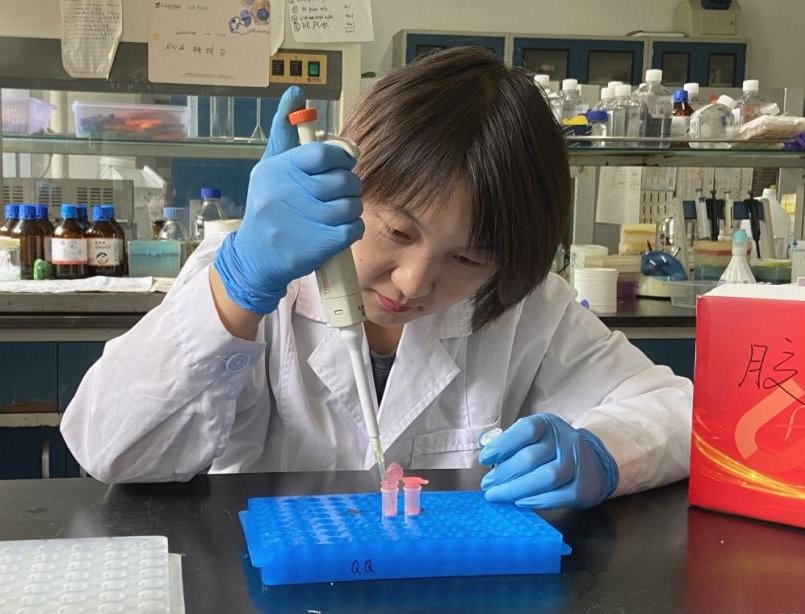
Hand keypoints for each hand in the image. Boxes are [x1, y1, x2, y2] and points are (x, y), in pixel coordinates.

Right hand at [214, 86, 363, 313]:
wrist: (256, 256)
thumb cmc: (268, 206)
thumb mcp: (269, 167)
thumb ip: (285, 131)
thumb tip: (296, 92)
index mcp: (280, 169)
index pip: (323, 153)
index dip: (339, 160)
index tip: (336, 167)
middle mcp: (289, 193)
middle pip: (344, 181)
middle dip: (348, 187)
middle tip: (339, 193)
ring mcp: (306, 220)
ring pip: (352, 205)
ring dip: (350, 209)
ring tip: (336, 213)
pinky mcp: (320, 245)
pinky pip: (355, 228)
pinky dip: (352, 228)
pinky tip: (338, 230)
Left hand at [478, 413, 618, 509]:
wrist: (592, 463)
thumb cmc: (551, 450)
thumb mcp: (534, 437)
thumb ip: (512, 443)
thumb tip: (485, 453)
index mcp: (548, 424)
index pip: (526, 430)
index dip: (503, 444)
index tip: (484, 459)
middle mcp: (565, 440)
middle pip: (531, 457)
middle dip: (504, 473)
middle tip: (487, 485)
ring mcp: (577, 463)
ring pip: (546, 477)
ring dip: (517, 489)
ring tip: (498, 495)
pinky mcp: (583, 487)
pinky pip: (559, 496)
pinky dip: (537, 501)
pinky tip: (519, 503)